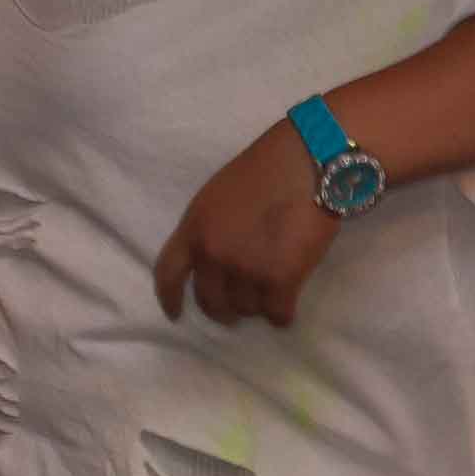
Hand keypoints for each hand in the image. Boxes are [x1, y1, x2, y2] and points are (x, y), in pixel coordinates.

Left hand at [155, 127, 342, 324]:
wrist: (306, 161)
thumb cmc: (265, 170)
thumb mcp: (215, 197)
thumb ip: (208, 229)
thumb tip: (214, 260)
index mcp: (193, 229)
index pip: (168, 274)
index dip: (170, 299)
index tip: (175, 315)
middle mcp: (212, 254)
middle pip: (209, 301)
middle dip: (223, 310)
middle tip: (236, 310)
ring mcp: (245, 269)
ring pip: (246, 308)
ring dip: (257, 306)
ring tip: (269, 294)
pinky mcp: (280, 278)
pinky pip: (276, 313)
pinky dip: (281, 315)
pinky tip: (285, 311)